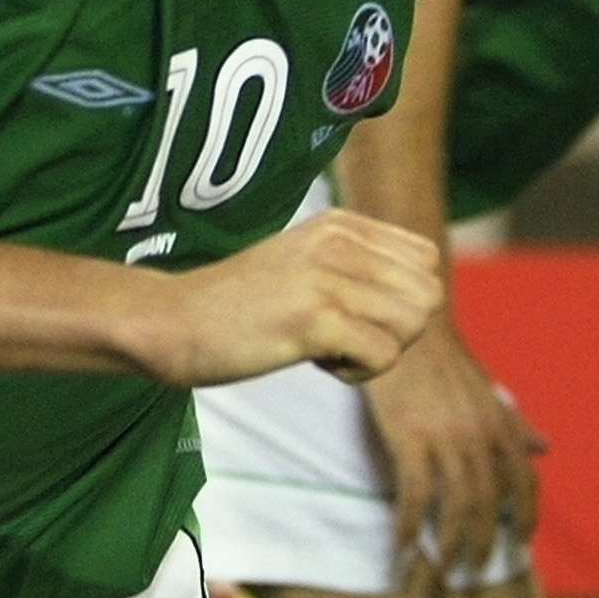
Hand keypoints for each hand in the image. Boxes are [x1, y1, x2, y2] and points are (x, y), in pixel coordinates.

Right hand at [141, 210, 445, 386]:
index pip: (427, 261)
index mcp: (341, 223)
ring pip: (413, 325)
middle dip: (397, 330)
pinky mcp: (314, 318)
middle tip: (344, 335)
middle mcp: (339, 241)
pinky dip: (357, 373)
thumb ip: (359, 266)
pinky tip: (315, 360)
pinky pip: (383, 356)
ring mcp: (326, 277)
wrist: (171, 322)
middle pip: (427, 296)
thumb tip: (425, 294)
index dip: (400, 301)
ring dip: (378, 351)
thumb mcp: (305, 263)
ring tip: (328, 347)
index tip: (352, 312)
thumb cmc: (239, 306)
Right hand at [360, 315, 544, 583]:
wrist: (405, 327)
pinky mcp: (409, 440)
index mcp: (501, 426)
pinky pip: (416, 496)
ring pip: (457, 508)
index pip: (525, 483)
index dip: (526, 518)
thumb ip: (516, 425)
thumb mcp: (488, 392)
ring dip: (451, 547)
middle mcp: (480, 436)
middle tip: (473, 577)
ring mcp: (446, 439)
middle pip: (491, 505)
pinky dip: (412, 526)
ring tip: (442, 575)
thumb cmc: (444, 361)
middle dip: (485, 545)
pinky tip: (405, 548)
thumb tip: (547, 448)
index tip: (521, 547)